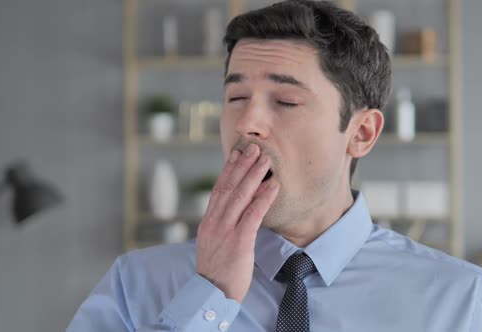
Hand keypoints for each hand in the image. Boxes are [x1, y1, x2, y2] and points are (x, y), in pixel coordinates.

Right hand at [195, 143, 278, 302]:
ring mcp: (225, 231)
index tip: (237, 154)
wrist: (211, 293)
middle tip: (255, 147)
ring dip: (254, 176)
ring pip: (240, 196)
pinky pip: (253, 215)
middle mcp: (214, 222)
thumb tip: (233, 209)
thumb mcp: (213, 243)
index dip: (229, 170)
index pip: (219, 189)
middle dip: (243, 166)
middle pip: (229, 187)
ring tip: (266, 160)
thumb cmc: (216, 271)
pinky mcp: (239, 242)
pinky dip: (263, 198)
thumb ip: (221, 225)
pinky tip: (273, 186)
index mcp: (208, 222)